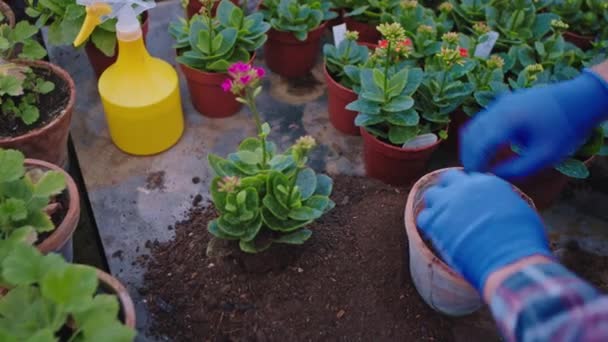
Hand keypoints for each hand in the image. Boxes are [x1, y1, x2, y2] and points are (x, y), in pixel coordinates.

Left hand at [416, 170, 552, 291]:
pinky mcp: (435, 222)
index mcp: (488, 182)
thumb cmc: (523, 241)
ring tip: (443, 219)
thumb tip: (497, 205)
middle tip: (452, 206)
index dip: (469, 190)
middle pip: (448, 179)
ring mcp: (448, 203)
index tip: (470, 201)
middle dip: (449, 189)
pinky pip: (423, 217)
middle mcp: (465, 188)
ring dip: (436, 205)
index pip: (471, 178)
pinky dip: (429, 224)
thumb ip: (503, 200)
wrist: (510, 260)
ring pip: (432, 194)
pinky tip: (437, 233)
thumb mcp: (520, 210)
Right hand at [460, 69, 607, 179]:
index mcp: (507, 121)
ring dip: (472, 145)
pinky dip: (479, 136)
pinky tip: (487, 149)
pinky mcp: (504, 102)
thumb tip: (493, 177)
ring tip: (478, 163)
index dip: (474, 164)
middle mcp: (498, 109)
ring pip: (473, 126)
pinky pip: (482, 120)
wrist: (581, 99)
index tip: (475, 180)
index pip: (479, 146)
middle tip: (473, 174)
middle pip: (471, 135)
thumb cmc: (566, 129)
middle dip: (469, 156)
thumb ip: (517, 169)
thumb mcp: (545, 156)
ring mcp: (499, 103)